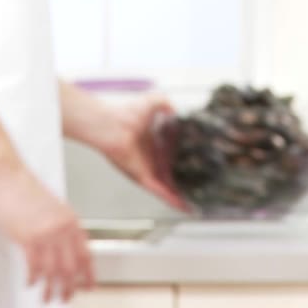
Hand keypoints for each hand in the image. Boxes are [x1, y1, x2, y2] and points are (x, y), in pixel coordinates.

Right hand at [0, 166, 93, 302]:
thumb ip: (60, 227)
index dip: (89, 274)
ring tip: (47, 298)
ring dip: (51, 288)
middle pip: (71, 266)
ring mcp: (45, 233)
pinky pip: (34, 265)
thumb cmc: (25, 190)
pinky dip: (33, 278)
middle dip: (70, 287)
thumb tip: (64, 249)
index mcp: (71, 220)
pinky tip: (31, 284)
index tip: (90, 286)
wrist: (7, 175)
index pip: (86, 254)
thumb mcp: (52, 208)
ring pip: (53, 270)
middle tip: (66, 299)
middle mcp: (62, 228)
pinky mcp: (26, 236)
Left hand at [95, 95, 187, 211]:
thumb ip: (165, 103)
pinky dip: (171, 199)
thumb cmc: (124, 114)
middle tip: (198, 193)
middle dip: (183, 185)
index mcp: (152, 145)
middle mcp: (150, 160)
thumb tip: (176, 108)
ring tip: (194, 206)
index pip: (170, 157)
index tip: (196, 169)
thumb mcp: (152, 102)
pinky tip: (183, 206)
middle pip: (170, 176)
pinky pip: (160, 191)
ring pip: (167, 188)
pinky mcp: (143, 176)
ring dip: (180, 197)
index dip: (183, 163)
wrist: (109, 124)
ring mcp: (147, 169)